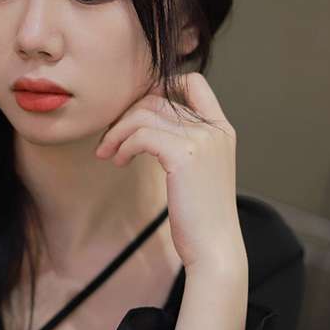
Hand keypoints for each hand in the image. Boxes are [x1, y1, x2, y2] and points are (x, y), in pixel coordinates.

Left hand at [95, 73, 244, 271]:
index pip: (194, 83)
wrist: (214, 247)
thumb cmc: (200, 216)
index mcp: (221, 129)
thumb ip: (182, 144)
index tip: (136, 110)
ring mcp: (202, 139)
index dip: (161, 85)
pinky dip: (123, 145)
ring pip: (144, 113)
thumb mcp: (196, 172)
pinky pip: (141, 134)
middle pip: (157, 98)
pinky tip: (118, 161)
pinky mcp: (184, 154)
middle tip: (109, 140)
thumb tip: (144, 127)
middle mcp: (214, 128)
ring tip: (108, 153)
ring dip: (117, 132)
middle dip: (125, 115)